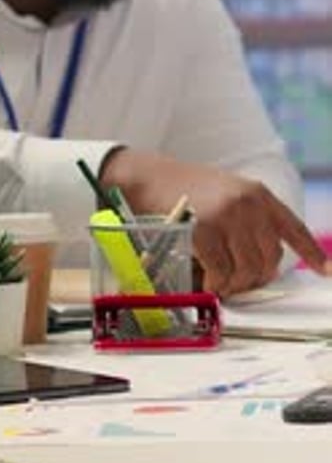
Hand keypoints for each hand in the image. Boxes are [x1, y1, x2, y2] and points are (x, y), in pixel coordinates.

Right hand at [99, 148, 331, 297]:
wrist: (148, 178)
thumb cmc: (182, 190)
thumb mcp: (225, 194)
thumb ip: (247, 219)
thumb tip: (260, 263)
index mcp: (256, 193)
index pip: (292, 226)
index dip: (311, 251)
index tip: (326, 269)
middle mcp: (247, 203)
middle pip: (269, 258)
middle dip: (254, 278)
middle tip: (236, 283)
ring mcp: (226, 216)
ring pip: (247, 270)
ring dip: (232, 284)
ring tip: (217, 281)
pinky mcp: (204, 232)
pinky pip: (221, 273)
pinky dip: (214, 283)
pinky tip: (205, 279)